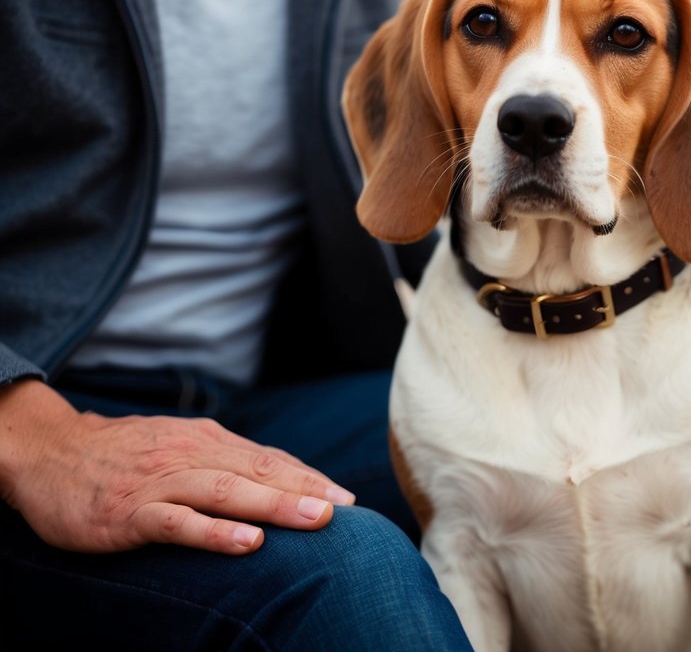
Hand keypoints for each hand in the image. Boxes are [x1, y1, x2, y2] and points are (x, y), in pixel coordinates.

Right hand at [0, 379, 355, 554]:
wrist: (49, 452)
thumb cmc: (121, 457)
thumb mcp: (177, 448)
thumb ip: (221, 461)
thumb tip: (275, 477)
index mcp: (205, 442)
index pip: (267, 459)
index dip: (308, 476)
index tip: (347, 497)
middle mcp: (190, 455)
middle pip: (258, 471)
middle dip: (305, 489)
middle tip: (345, 508)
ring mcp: (161, 483)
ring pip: (227, 492)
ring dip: (275, 505)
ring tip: (316, 520)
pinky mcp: (131, 512)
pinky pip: (179, 522)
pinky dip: (216, 532)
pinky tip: (248, 543)